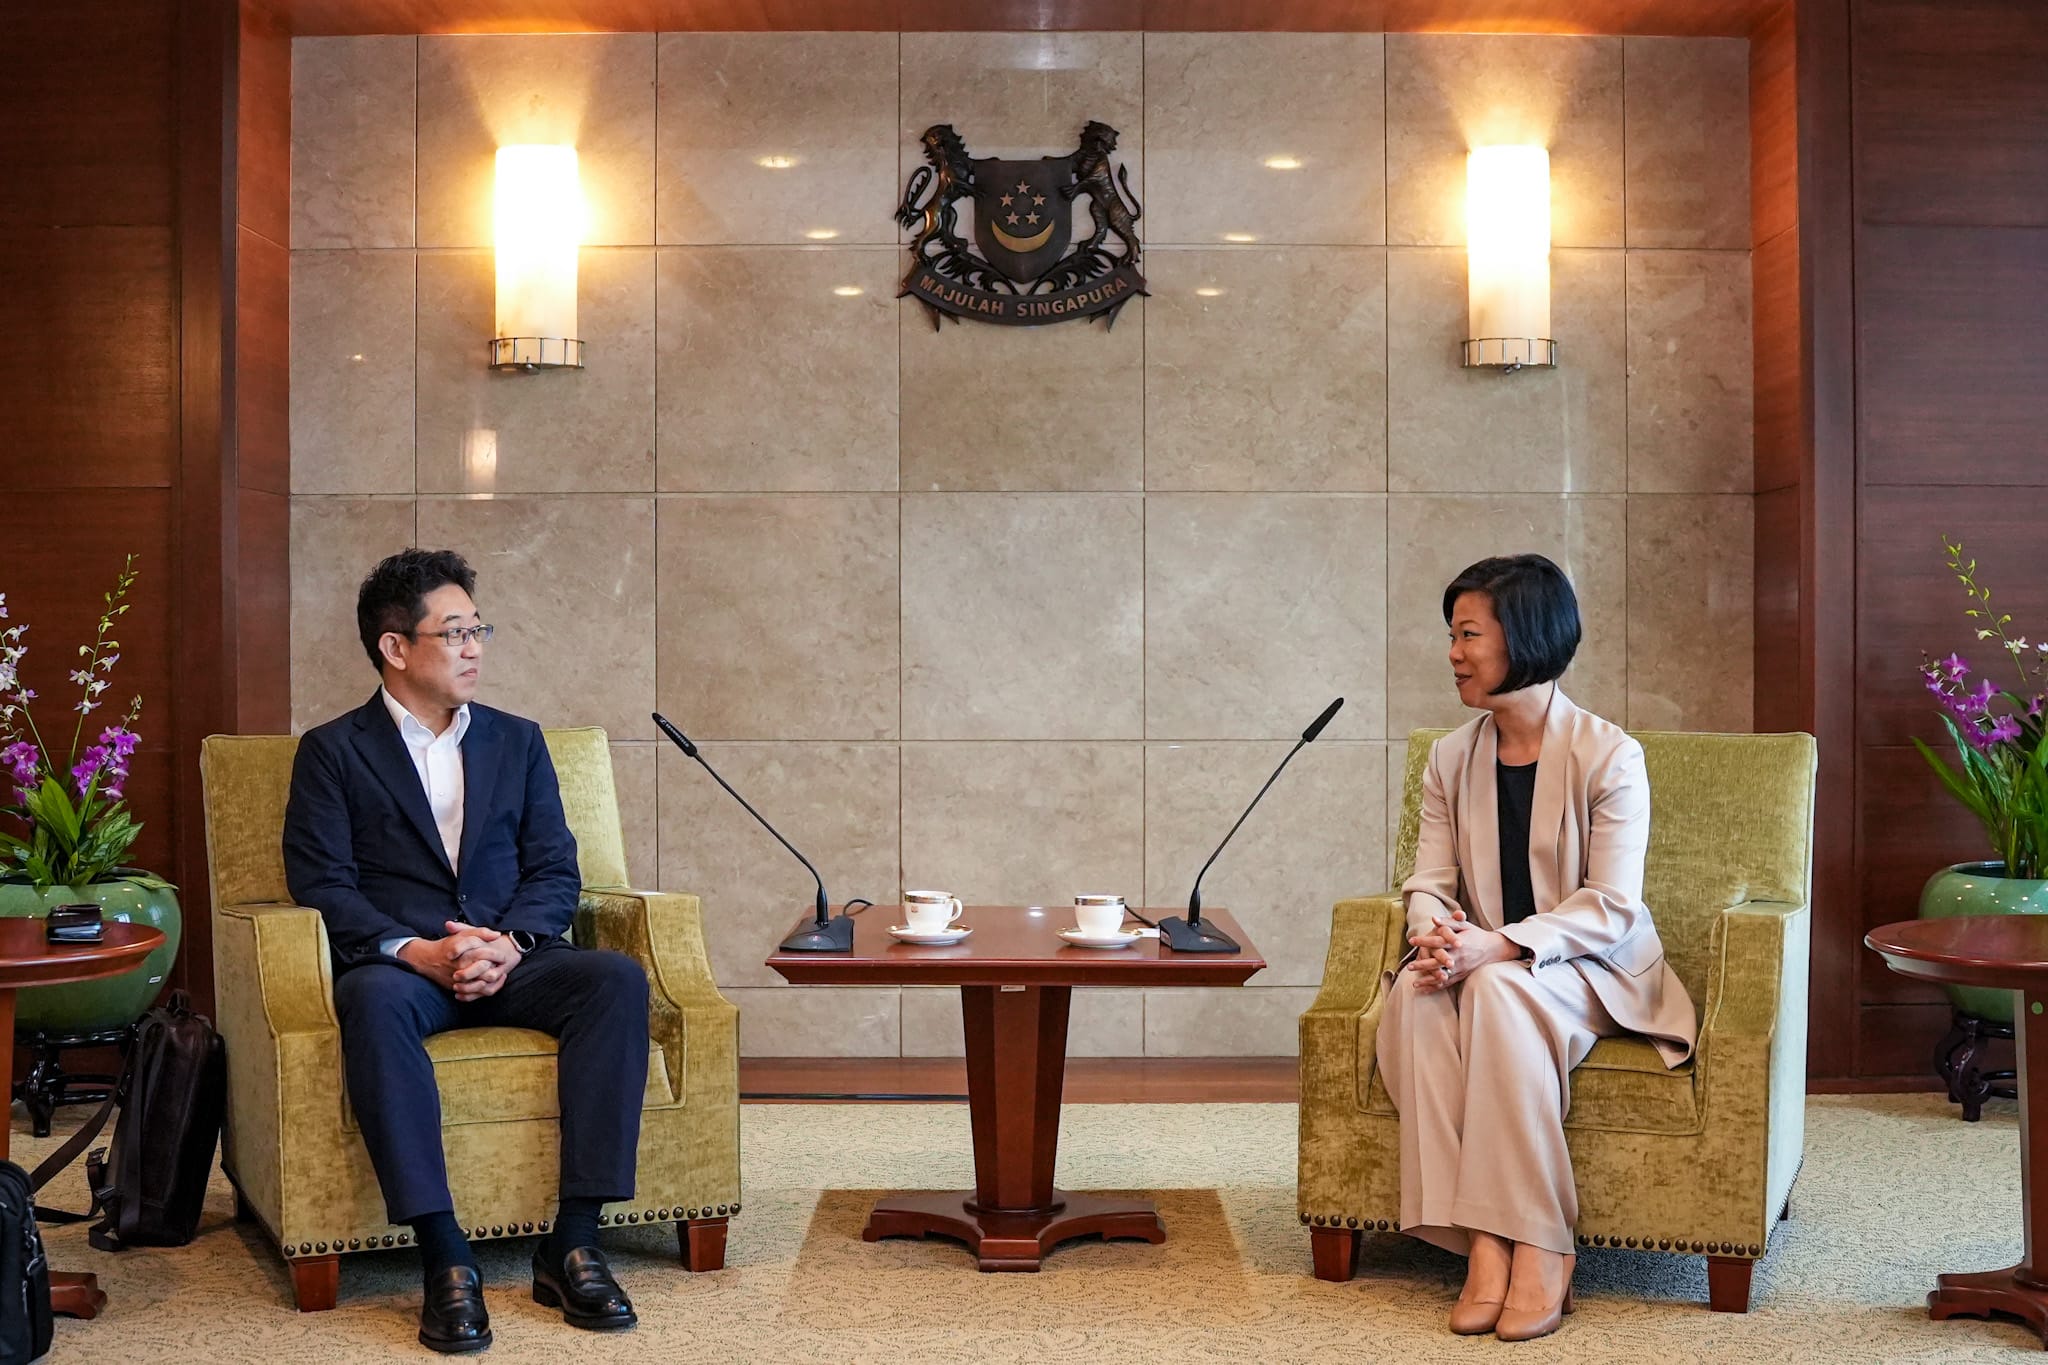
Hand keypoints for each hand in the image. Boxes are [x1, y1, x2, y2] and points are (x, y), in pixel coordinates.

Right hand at [395, 924, 520, 1000]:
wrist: (427, 960)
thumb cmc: (448, 945)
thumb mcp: (464, 934)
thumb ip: (481, 932)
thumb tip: (497, 935)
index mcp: (466, 954)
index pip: (488, 955)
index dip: (499, 955)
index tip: (504, 956)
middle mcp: (462, 968)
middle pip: (487, 973)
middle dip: (497, 970)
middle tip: (502, 966)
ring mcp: (459, 980)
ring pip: (481, 986)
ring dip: (492, 982)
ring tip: (498, 975)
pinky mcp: (455, 988)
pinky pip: (472, 994)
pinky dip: (482, 990)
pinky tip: (488, 983)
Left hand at [1404, 909, 1520, 992]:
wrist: (1493, 948)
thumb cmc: (1476, 934)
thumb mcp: (1464, 925)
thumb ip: (1449, 921)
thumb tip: (1433, 918)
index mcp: (1458, 943)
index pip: (1438, 942)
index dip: (1424, 941)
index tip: (1411, 940)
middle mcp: (1459, 957)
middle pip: (1438, 962)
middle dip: (1423, 965)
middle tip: (1409, 966)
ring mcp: (1460, 968)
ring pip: (1442, 976)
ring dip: (1428, 980)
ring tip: (1414, 983)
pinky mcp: (1462, 975)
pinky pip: (1447, 983)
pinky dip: (1435, 987)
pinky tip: (1424, 990)